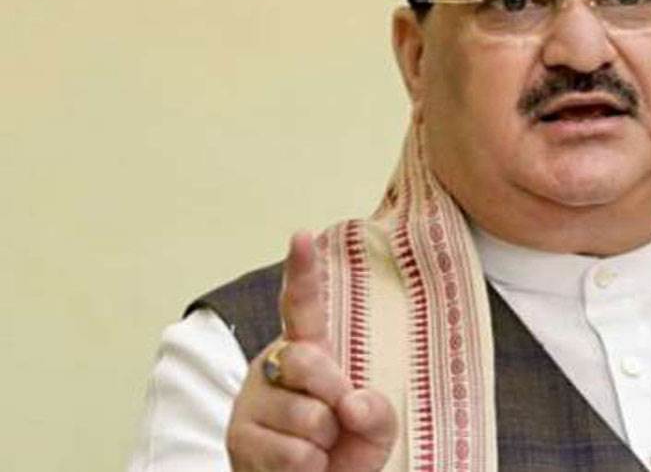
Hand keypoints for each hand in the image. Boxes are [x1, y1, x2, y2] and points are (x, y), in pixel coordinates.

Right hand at [227, 232, 397, 470]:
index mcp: (308, 350)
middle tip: (337, 419)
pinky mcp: (238, 438)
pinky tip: (304, 466)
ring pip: (307, 415)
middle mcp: (274, 366)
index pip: (302, 307)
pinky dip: (311, 466)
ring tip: (317, 447)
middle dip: (333, 392)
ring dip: (324, 441)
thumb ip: (377, 411)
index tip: (301, 236)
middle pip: (308, 360)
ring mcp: (252, 401)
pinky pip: (295, 451)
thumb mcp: (375, 427)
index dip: (301, 272)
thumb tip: (352, 403)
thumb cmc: (343, 450)